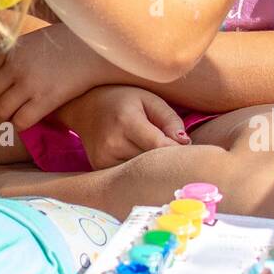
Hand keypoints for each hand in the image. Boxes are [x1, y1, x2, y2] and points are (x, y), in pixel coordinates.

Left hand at [0, 26, 108, 129]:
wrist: (95, 48)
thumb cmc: (66, 43)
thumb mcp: (33, 40)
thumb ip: (13, 54)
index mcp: (11, 50)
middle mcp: (16, 67)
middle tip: (2, 106)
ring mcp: (29, 84)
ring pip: (0, 111)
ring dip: (6, 115)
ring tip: (17, 112)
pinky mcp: (46, 100)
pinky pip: (20, 121)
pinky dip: (21, 124)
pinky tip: (30, 118)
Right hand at [58, 85, 189, 170]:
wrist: (85, 104)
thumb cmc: (123, 99)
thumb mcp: (149, 99)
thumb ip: (169, 119)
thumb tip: (185, 143)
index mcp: (127, 121)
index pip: (160, 146)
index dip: (178, 151)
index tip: (188, 151)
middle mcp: (112, 143)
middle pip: (151, 162)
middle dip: (167, 159)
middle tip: (177, 155)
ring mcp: (103, 158)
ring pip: (140, 171)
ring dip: (152, 166)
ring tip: (156, 154)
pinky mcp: (99, 167)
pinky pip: (127, 175)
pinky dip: (137, 170)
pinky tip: (140, 160)